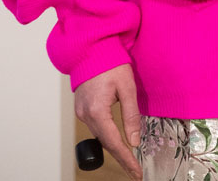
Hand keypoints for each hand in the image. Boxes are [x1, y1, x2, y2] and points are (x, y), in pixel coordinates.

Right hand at [74, 63, 142, 180]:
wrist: (91, 48)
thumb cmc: (110, 63)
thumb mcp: (127, 87)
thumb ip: (131, 115)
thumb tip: (135, 140)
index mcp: (97, 110)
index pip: (113, 142)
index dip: (126, 159)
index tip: (136, 172)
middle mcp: (86, 114)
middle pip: (105, 141)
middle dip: (121, 156)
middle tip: (134, 169)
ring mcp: (81, 111)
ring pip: (100, 134)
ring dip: (113, 145)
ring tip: (128, 157)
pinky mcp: (81, 107)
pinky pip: (95, 125)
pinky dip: (106, 133)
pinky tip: (116, 137)